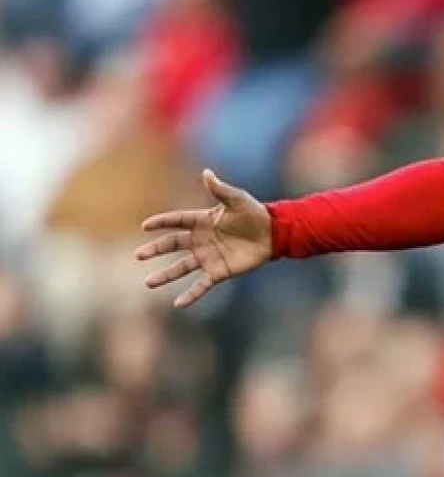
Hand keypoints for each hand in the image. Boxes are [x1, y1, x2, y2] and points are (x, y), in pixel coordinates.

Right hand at [134, 170, 273, 307]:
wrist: (273, 233)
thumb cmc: (254, 213)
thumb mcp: (237, 199)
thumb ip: (220, 189)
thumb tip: (206, 172)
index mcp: (202, 221)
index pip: (177, 221)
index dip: (162, 222)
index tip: (145, 226)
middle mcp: (201, 240)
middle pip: (173, 245)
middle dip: (155, 250)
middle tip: (138, 255)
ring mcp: (208, 257)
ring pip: (181, 268)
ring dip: (165, 275)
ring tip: (148, 283)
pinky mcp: (219, 272)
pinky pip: (201, 285)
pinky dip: (191, 295)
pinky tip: (178, 304)